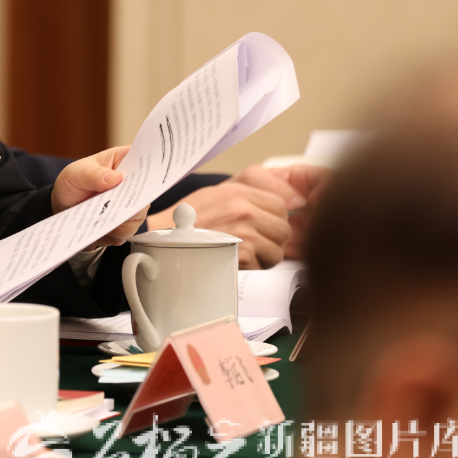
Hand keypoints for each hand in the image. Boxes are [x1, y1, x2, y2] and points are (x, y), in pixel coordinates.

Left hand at [50, 146, 146, 246]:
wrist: (63, 207)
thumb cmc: (73, 183)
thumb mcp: (76, 173)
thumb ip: (93, 174)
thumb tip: (115, 178)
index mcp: (124, 160)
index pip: (147, 159)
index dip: (153, 166)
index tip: (144, 175)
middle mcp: (133, 184)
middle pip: (147, 191)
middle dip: (133, 199)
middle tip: (116, 202)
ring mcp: (132, 205)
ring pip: (138, 215)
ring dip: (121, 218)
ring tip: (102, 216)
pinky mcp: (126, 224)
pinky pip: (126, 232)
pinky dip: (113, 232)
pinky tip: (100, 227)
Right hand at [146, 165, 287, 266]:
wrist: (161, 239)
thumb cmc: (187, 218)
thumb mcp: (219, 191)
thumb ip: (255, 190)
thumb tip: (296, 200)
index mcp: (238, 193)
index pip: (281, 205)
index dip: (274, 217)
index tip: (263, 223)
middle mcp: (243, 211)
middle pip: (284, 229)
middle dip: (272, 238)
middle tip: (253, 240)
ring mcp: (243, 235)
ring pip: (277, 251)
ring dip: (265, 255)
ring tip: (244, 251)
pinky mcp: (240, 257)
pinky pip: (263, 265)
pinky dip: (253, 266)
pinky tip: (234, 259)